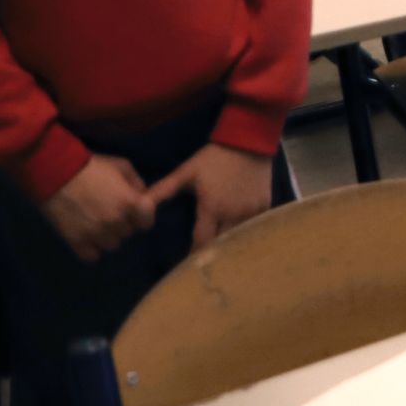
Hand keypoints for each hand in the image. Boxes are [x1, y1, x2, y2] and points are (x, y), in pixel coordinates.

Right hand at [41, 153, 156, 261]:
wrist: (55, 172)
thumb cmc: (90, 166)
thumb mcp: (121, 166)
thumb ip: (136, 182)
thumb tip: (142, 195)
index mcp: (131, 203)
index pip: (146, 223)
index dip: (141, 217)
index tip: (133, 212)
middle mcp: (117, 222)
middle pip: (127, 233)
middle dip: (121, 223)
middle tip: (106, 210)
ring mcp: (97, 234)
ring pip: (111, 245)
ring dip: (105, 236)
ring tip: (93, 220)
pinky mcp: (77, 243)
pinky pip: (92, 255)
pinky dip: (89, 247)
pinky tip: (83, 232)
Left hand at [146, 141, 275, 247]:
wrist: (248, 141)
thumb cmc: (214, 157)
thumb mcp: (187, 172)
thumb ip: (164, 189)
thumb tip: (140, 203)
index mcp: (212, 208)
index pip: (201, 241)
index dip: (193, 254)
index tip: (186, 265)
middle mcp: (233, 214)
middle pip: (221, 243)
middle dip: (211, 251)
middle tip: (202, 259)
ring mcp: (251, 211)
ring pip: (238, 237)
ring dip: (228, 242)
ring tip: (219, 251)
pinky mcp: (264, 206)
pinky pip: (253, 226)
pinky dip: (244, 231)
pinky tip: (238, 234)